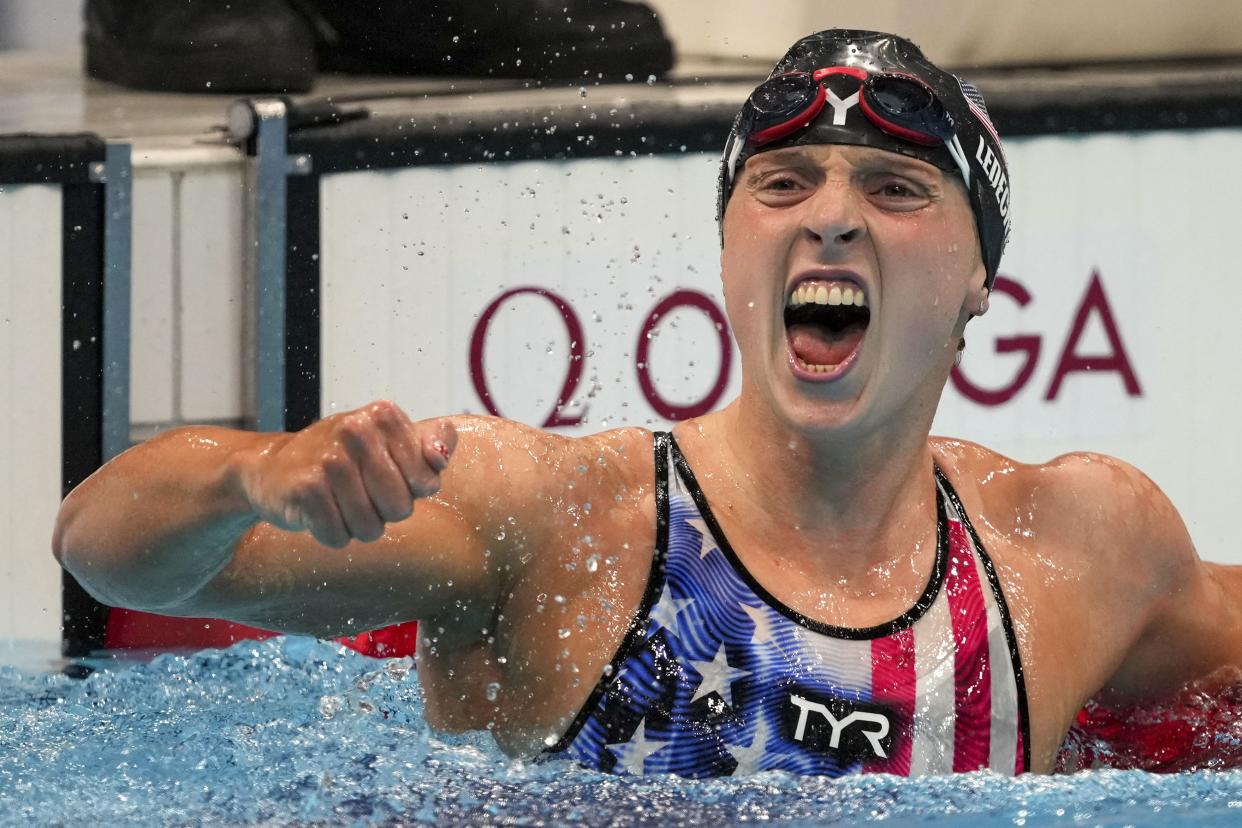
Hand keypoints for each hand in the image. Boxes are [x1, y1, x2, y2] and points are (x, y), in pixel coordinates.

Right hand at [240, 401, 455, 547]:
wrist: (274, 467)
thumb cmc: (344, 458)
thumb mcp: (391, 439)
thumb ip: (433, 442)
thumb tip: (440, 458)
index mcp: (384, 415)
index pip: (426, 483)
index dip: (409, 492)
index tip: (386, 476)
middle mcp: (356, 430)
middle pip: (400, 509)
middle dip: (383, 512)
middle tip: (359, 492)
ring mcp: (329, 459)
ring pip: (370, 529)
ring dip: (356, 526)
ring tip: (338, 502)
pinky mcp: (305, 489)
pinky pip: (339, 537)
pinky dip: (331, 534)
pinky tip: (318, 512)